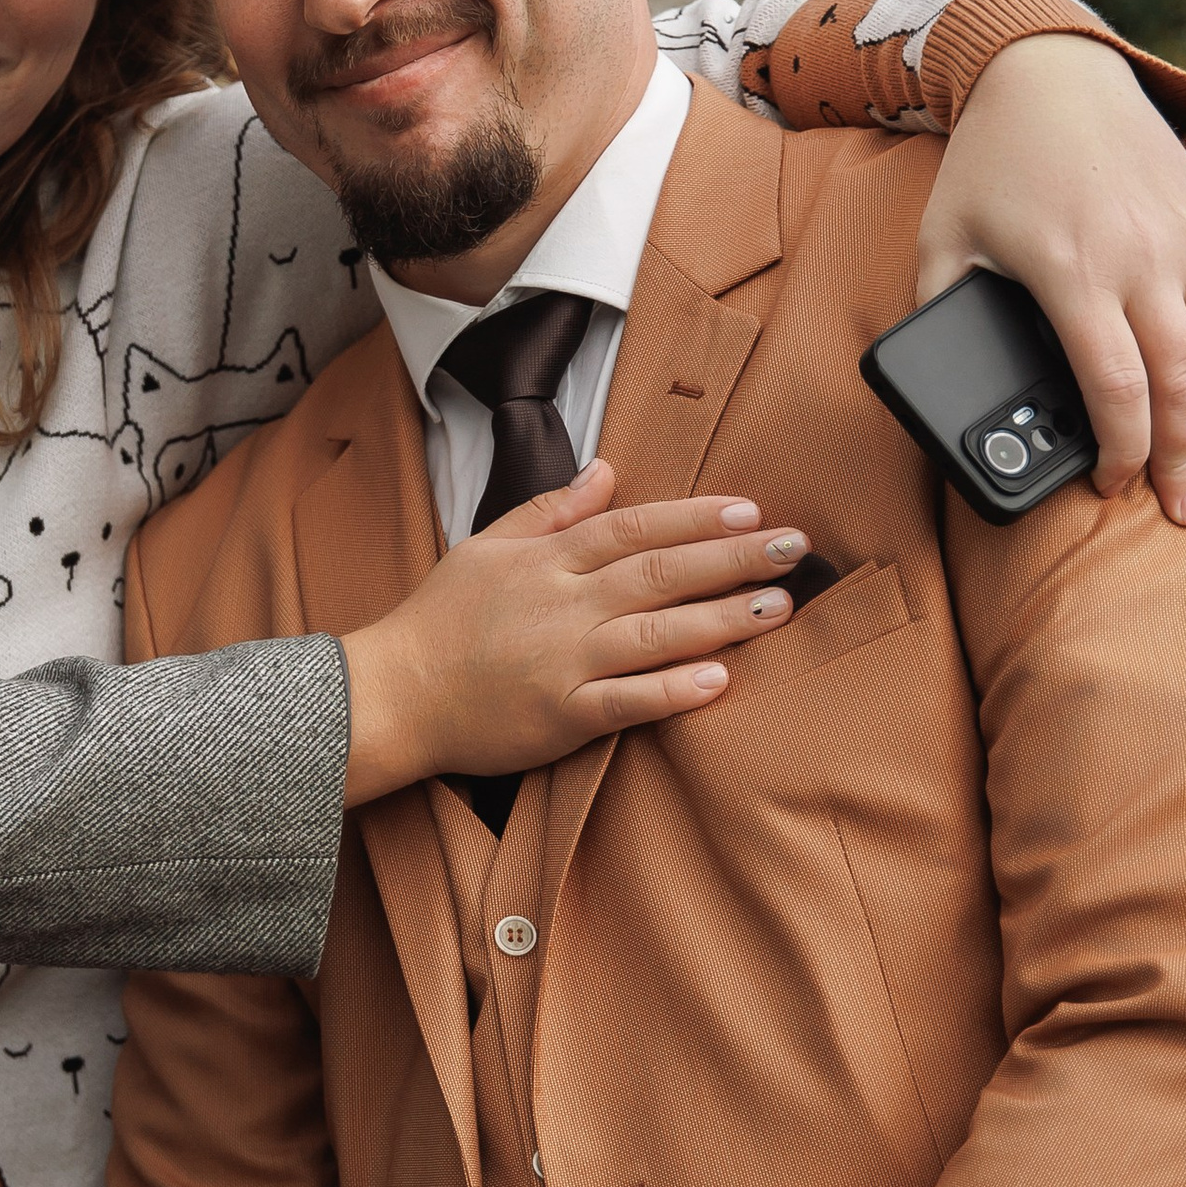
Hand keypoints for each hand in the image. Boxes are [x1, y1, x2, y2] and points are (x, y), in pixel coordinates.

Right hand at [340, 463, 808, 806]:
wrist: (390, 695)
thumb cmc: (438, 622)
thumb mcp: (486, 546)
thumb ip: (550, 509)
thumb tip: (606, 469)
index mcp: (547, 559)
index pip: (635, 526)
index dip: (696, 517)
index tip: (750, 509)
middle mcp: (562, 605)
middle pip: (660, 572)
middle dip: (733, 558)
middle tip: (794, 546)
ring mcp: (563, 662)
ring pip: (656, 633)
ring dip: (722, 618)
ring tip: (779, 606)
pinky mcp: (560, 717)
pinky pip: (627, 702)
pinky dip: (672, 691)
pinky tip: (720, 680)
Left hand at [921, 31, 1185, 525]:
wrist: (1043, 72)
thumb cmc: (988, 162)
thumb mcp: (942, 241)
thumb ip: (941, 314)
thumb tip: (939, 382)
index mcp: (1071, 274)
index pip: (1115, 389)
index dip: (1122, 451)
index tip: (1112, 486)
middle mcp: (1140, 259)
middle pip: (1182, 380)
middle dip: (1183, 455)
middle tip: (1183, 508)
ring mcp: (1184, 236)